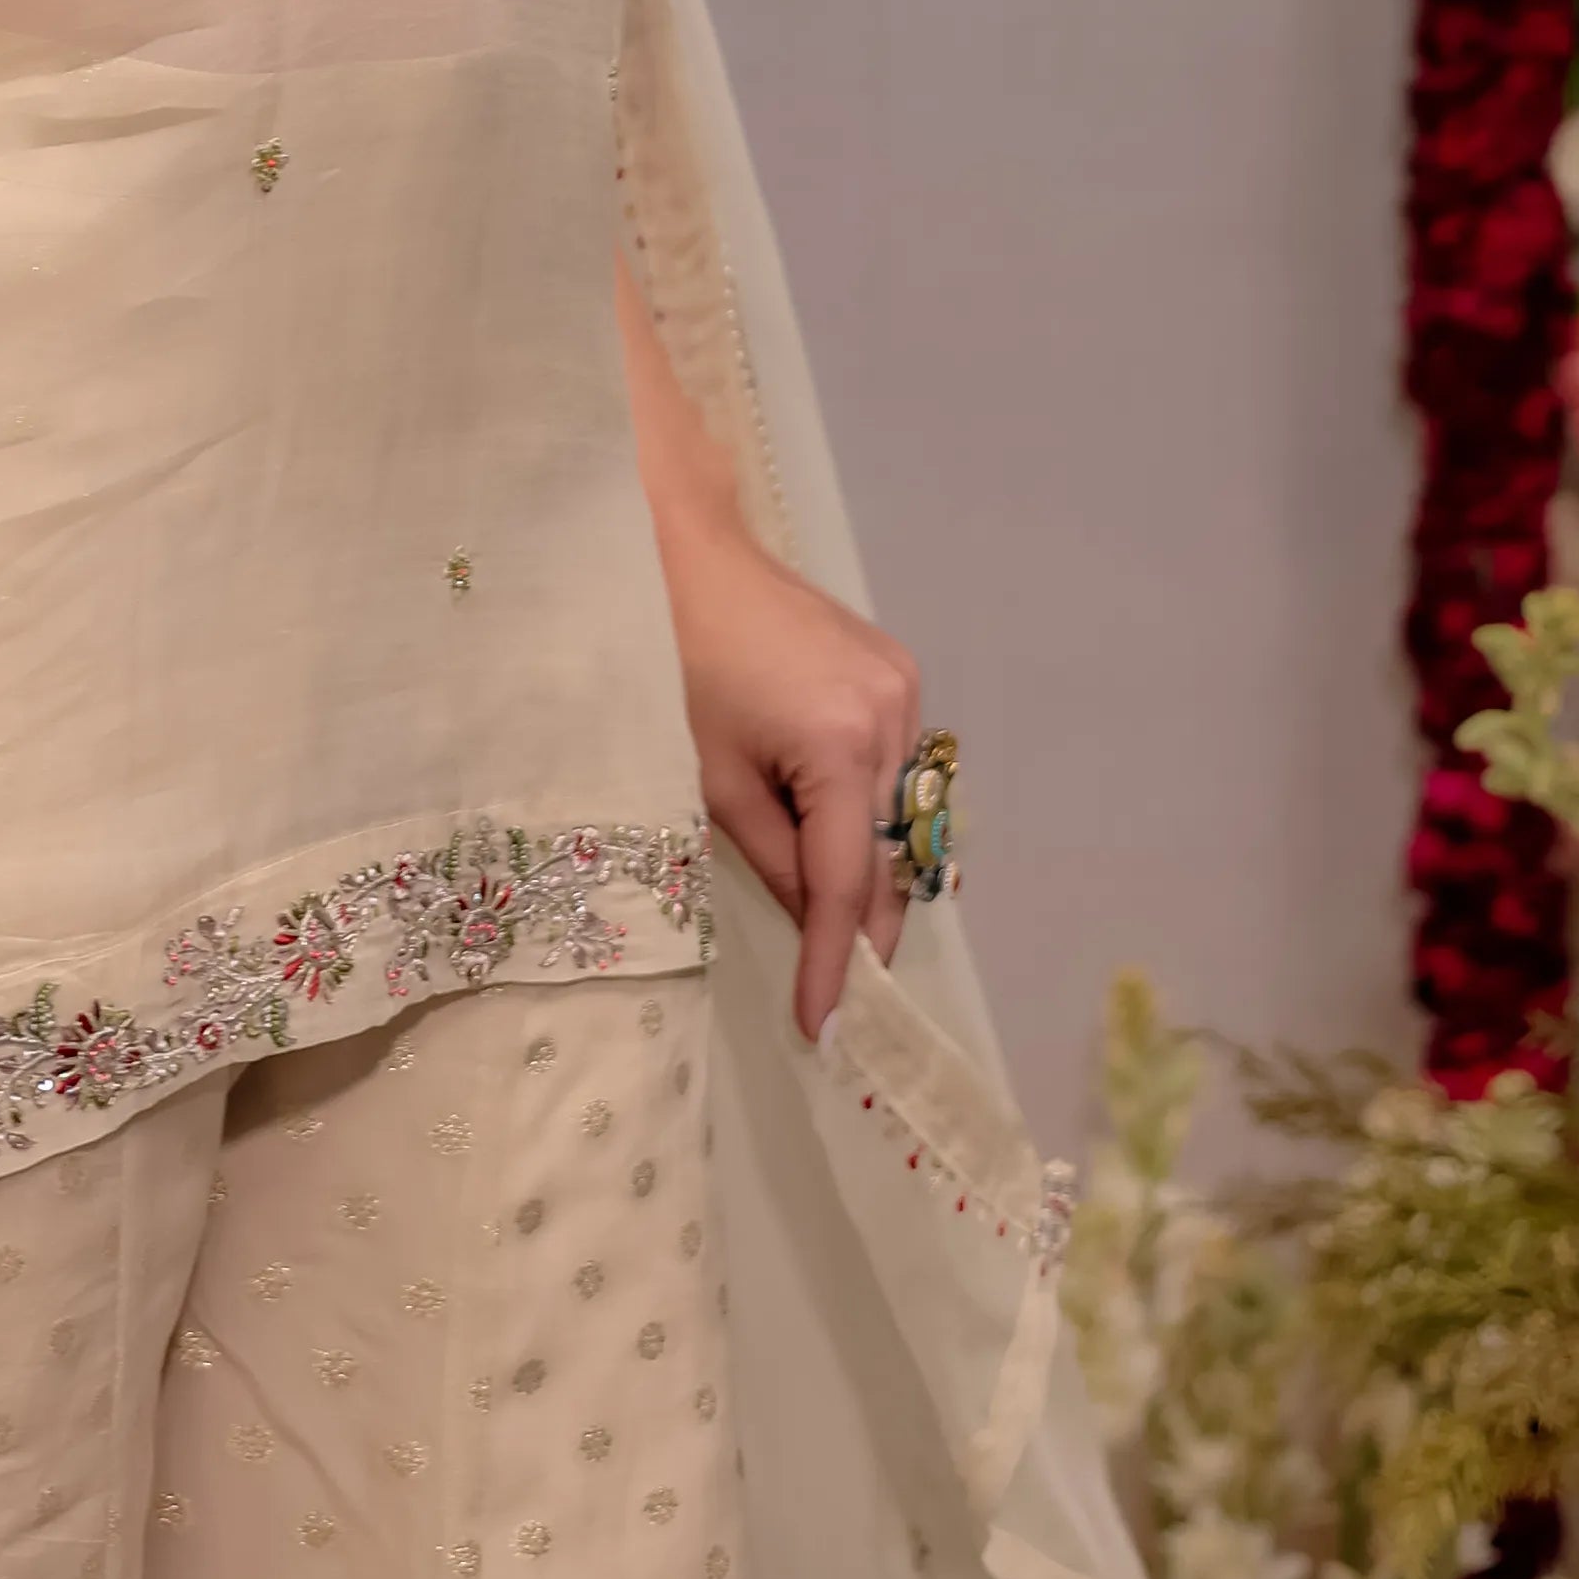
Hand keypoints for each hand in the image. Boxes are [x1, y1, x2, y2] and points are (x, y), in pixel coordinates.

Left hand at [657, 508, 925, 1043]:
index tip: (828, 1028)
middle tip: (838, 990)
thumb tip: (814, 921)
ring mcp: (904, 686)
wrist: (682, 549)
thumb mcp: (711, 779)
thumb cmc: (674, 662)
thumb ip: (772, 859)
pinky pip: (893, 765)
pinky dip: (866, 807)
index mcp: (843, 744)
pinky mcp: (896, 669)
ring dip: (866, 862)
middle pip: (887, 851)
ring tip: (830, 917)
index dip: (836, 962)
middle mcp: (894, 717)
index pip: (847, 883)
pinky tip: (832, 828)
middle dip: (863, 922)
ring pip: (897, 812)